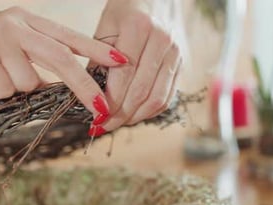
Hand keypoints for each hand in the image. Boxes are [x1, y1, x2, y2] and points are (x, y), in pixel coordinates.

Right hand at [0, 6, 127, 118]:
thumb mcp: (8, 53)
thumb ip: (35, 63)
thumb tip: (65, 87)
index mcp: (25, 21)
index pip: (68, 36)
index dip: (96, 50)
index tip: (122, 62)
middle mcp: (14, 25)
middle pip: (60, 58)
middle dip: (84, 87)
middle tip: (102, 109)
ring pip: (28, 82)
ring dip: (14, 90)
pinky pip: (4, 90)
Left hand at [88, 0, 180, 135]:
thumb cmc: (125, 10)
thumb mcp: (105, 28)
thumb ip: (98, 61)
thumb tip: (89, 98)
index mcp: (139, 28)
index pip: (123, 77)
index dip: (108, 102)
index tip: (94, 118)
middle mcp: (163, 41)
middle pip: (141, 92)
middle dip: (119, 116)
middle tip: (102, 126)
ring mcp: (176, 53)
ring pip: (157, 99)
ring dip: (135, 118)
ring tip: (116, 123)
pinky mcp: (183, 63)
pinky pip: (168, 96)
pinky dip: (149, 111)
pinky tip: (133, 114)